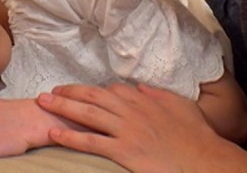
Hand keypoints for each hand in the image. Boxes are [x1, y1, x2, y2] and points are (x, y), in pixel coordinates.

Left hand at [37, 83, 246, 172]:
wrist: (203, 159)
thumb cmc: (196, 134)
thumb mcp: (179, 106)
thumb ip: (158, 95)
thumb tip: (142, 87)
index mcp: (143, 101)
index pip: (111, 90)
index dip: (91, 90)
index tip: (77, 91)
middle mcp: (131, 112)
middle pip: (93, 97)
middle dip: (69, 93)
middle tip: (49, 92)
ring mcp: (126, 131)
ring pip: (87, 115)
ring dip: (62, 108)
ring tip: (43, 104)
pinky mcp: (123, 151)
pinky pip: (91, 142)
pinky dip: (70, 136)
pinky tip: (54, 132)